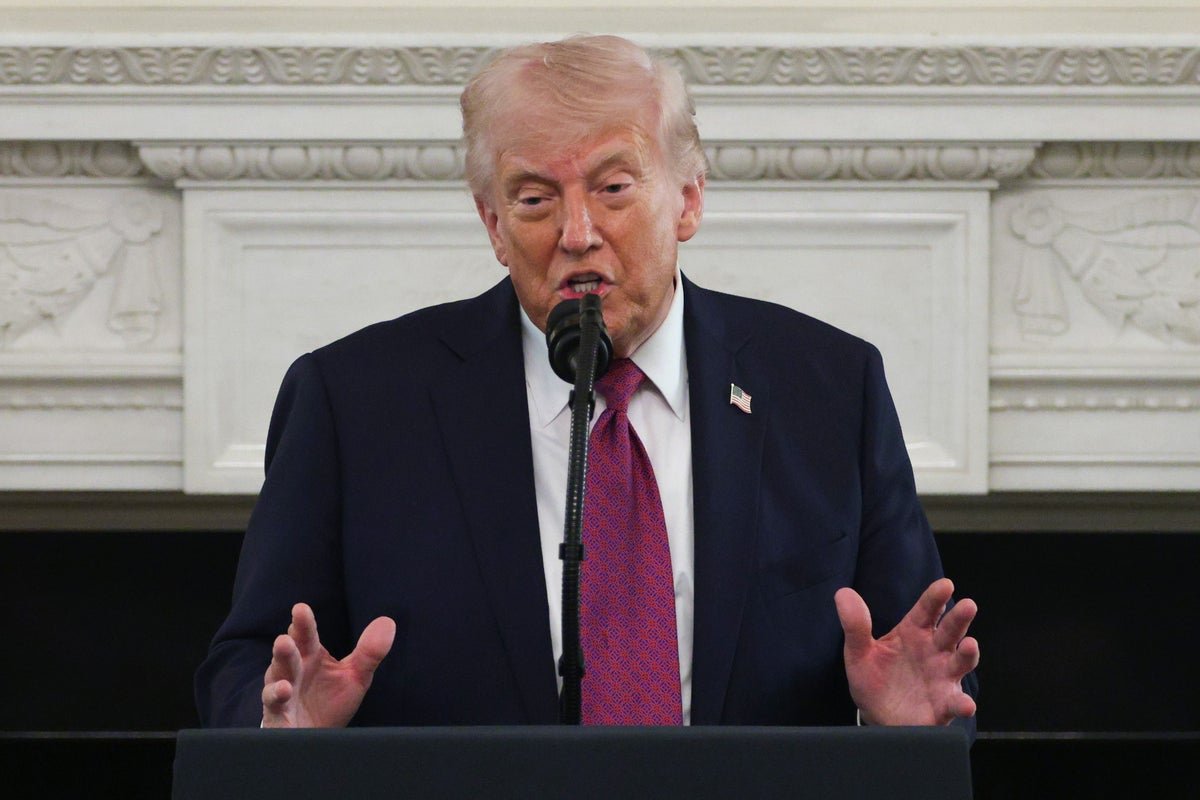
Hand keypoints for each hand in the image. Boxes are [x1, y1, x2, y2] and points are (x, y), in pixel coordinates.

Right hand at [261, 602, 395, 727]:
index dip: (303, 623)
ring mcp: (282, 691)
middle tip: (287, 635)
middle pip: (288, 653)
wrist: (318, 740)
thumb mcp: (356, 676)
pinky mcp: (277, 715)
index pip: (306, 636)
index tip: (301, 609)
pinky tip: (284, 689)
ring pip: (277, 675)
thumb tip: (388, 622)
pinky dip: (275, 695)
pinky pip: (273, 703)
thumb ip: (370, 651)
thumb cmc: (331, 702)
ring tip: (283, 649)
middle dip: (287, 643)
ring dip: (279, 663)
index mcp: (311, 656)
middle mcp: (293, 670)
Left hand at [835, 578, 978, 725]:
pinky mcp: (944, 705)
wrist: (877, 717)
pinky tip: (964, 704)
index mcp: (914, 633)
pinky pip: (955, 703)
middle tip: (968, 605)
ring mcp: (942, 677)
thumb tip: (843, 593)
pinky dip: (962, 703)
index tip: (945, 585)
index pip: (927, 610)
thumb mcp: (859, 653)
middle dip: (960, 618)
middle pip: (950, 631)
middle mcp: (934, 651)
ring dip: (968, 654)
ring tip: (970, 644)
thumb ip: (855, 625)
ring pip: (960, 662)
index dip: (936, 597)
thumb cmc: (873, 679)